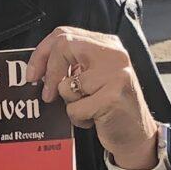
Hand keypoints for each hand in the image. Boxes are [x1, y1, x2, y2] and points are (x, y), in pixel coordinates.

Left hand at [25, 27, 160, 169]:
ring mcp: (115, 75)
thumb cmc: (111, 107)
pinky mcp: (112, 97)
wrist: (137, 134)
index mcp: (108, 45)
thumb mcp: (96, 77)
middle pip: (64, 46)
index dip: (42, 53)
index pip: (65, 34)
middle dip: (49, 72)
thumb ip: (74, 65)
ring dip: (70, 104)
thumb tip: (39, 67)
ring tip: (88, 109)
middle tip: (47, 94)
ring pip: (67, 84)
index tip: (33, 73)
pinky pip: (75, 108)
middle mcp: (114, 55)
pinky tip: (94, 120)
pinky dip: (78, 119)